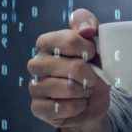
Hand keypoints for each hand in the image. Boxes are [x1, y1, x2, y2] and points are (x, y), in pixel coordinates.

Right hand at [27, 8, 110, 129]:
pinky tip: (78, 103)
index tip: (94, 53)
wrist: (97, 98)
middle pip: (68, 66)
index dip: (86, 48)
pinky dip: (75, 107)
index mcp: (47, 44)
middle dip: (89, 74)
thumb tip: (86, 29)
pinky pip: (58, 108)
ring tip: (85, 90)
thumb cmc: (94, 66)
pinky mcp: (37, 108)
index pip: (65, 40)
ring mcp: (35, 86)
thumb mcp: (97, 41)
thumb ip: (88, 24)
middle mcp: (36, 63)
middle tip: (92, 77)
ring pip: (64, 88)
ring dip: (83, 91)